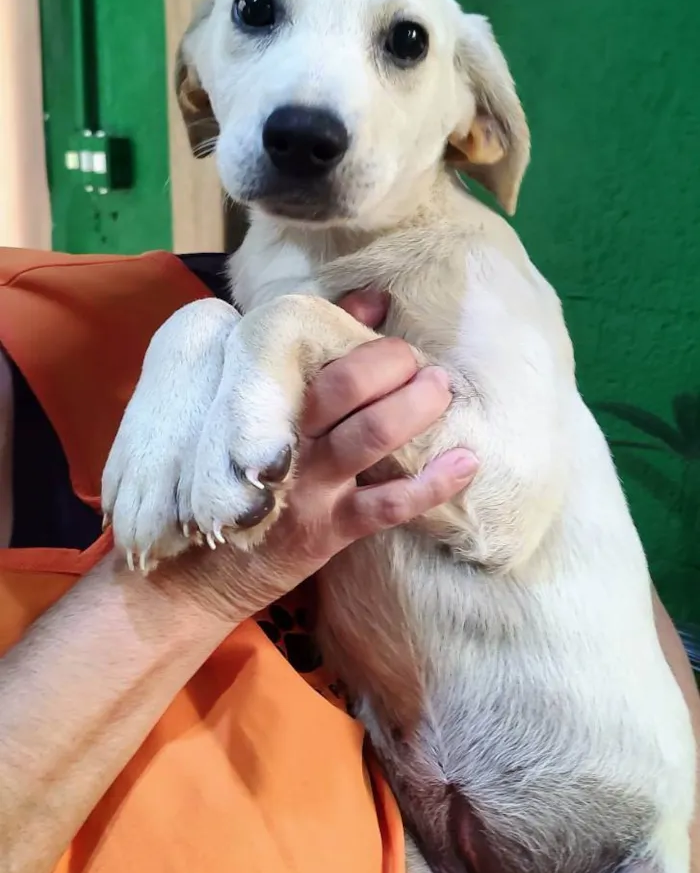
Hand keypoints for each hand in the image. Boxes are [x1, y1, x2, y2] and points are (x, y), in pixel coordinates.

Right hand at [158, 290, 477, 621]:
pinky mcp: (326, 531)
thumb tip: (373, 299)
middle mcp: (283, 437)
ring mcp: (306, 484)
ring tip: (441, 390)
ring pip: (369, 435)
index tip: (387, 335)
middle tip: (420, 364)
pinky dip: (432, 484)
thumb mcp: (254, 408)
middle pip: (345, 384)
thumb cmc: (232, 475)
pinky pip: (387, 505)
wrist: (195, 572)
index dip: (359, 334)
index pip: (307, 346)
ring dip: (415, 408)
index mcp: (262, 400)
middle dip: (393, 364)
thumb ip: (307, 353)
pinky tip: (466, 462)